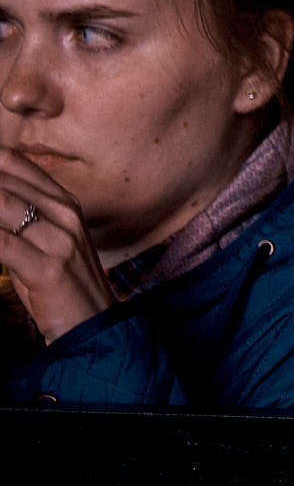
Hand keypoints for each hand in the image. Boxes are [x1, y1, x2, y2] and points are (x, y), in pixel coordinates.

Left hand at [0, 149, 113, 343]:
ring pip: (1, 205)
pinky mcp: (47, 267)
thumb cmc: (60, 284)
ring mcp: (58, 238)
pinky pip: (1, 243)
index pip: (14, 162)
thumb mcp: (47, 241)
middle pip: (3, 179)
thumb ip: (20, 216)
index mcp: (64, 201)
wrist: (93, 322)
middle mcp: (64, 212)